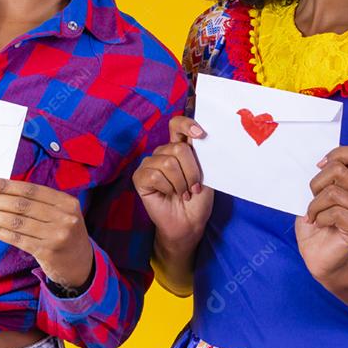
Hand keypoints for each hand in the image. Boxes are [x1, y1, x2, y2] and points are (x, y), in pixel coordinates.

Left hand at [0, 179, 93, 288]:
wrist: (81, 265)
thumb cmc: (65, 234)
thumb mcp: (62, 213)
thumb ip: (40, 202)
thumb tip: (2, 191)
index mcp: (67, 202)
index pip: (31, 190)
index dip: (7, 185)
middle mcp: (65, 217)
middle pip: (22, 205)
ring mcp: (57, 236)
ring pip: (17, 222)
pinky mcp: (47, 252)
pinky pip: (17, 239)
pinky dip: (0, 232)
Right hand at [132, 115, 213, 247]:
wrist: (189, 223)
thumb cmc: (198, 199)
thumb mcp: (206, 174)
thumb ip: (201, 154)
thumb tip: (203, 137)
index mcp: (179, 147)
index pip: (178, 124)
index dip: (187, 124)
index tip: (201, 134)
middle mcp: (163, 152)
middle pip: (178, 148)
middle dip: (192, 171)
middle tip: (194, 188)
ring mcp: (150, 164)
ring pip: (169, 163)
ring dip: (181, 183)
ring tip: (183, 194)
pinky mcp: (140, 177)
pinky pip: (155, 175)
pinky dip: (168, 188)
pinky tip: (169, 194)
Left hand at [295, 145, 347, 288]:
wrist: (320, 260)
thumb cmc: (315, 228)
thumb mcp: (313, 199)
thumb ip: (321, 182)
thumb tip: (318, 165)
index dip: (337, 154)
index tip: (320, 167)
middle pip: (339, 169)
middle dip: (316, 183)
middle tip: (313, 201)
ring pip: (333, 193)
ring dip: (315, 206)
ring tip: (314, 218)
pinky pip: (336, 213)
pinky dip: (320, 218)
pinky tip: (320, 226)